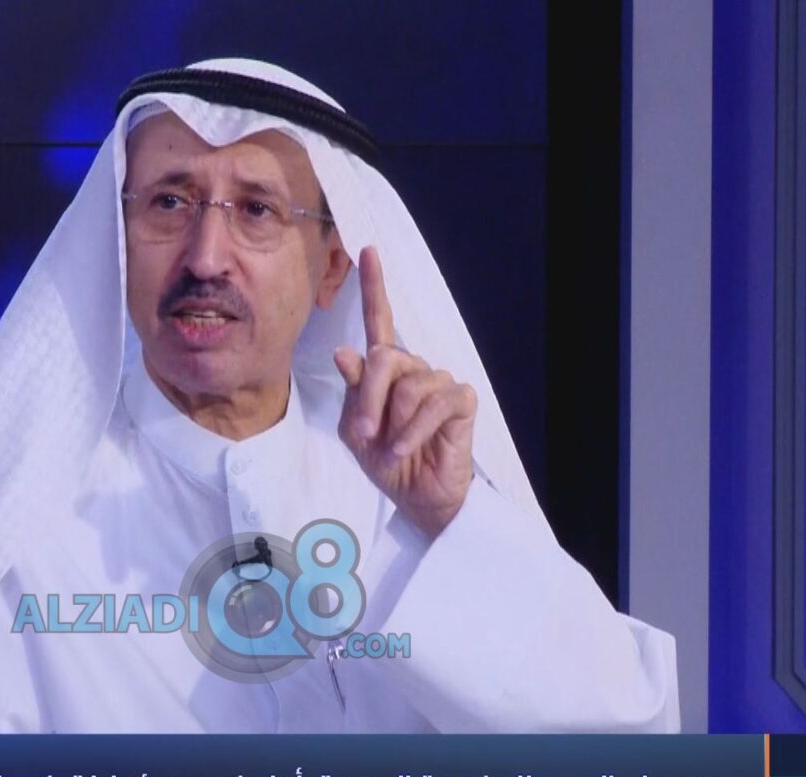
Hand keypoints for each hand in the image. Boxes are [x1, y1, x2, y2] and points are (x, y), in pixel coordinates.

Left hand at [334, 247, 476, 539]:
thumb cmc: (386, 461)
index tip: (367, 249)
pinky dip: (413, 431)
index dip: (374, 285)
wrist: (417, 497)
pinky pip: (432, 403)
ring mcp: (439, 381)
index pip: (380, 320)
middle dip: (369, 400)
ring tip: (393, 449)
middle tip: (365, 434)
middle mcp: (413, 368)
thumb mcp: (356, 428)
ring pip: (407, 384)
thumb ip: (353, 391)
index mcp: (385, 370)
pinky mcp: (460, 399)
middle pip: (385, 358)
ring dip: (393, 423)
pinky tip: (408, 448)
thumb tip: (345, 352)